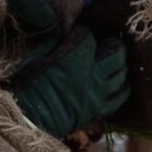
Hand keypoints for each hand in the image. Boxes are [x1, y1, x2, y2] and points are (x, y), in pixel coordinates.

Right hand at [9, 26, 130, 136]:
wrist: (31, 118)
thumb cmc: (29, 86)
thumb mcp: (36, 57)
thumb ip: (53, 43)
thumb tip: (62, 36)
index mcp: (75, 57)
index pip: (88, 36)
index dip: (83, 33)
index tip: (78, 34)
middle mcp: (93, 73)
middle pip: (116, 52)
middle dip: (113, 44)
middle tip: (108, 43)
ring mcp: (99, 92)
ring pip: (122, 74)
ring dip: (120, 65)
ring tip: (115, 62)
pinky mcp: (99, 109)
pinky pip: (120, 98)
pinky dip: (121, 89)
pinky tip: (118, 84)